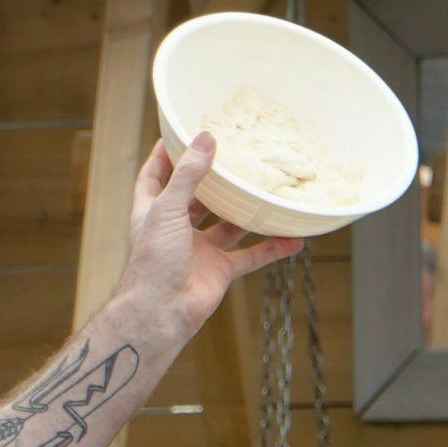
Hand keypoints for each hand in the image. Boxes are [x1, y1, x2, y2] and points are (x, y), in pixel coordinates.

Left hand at [114, 132, 303, 336]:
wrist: (160, 312)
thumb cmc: (154, 261)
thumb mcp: (168, 209)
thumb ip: (188, 176)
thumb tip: (206, 138)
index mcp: (153, 212)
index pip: (155, 176)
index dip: (166, 155)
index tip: (181, 133)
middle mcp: (176, 229)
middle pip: (195, 197)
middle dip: (212, 179)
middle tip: (235, 154)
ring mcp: (199, 250)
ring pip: (227, 224)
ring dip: (246, 210)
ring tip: (267, 188)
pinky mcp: (219, 271)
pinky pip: (250, 256)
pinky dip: (271, 248)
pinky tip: (293, 237)